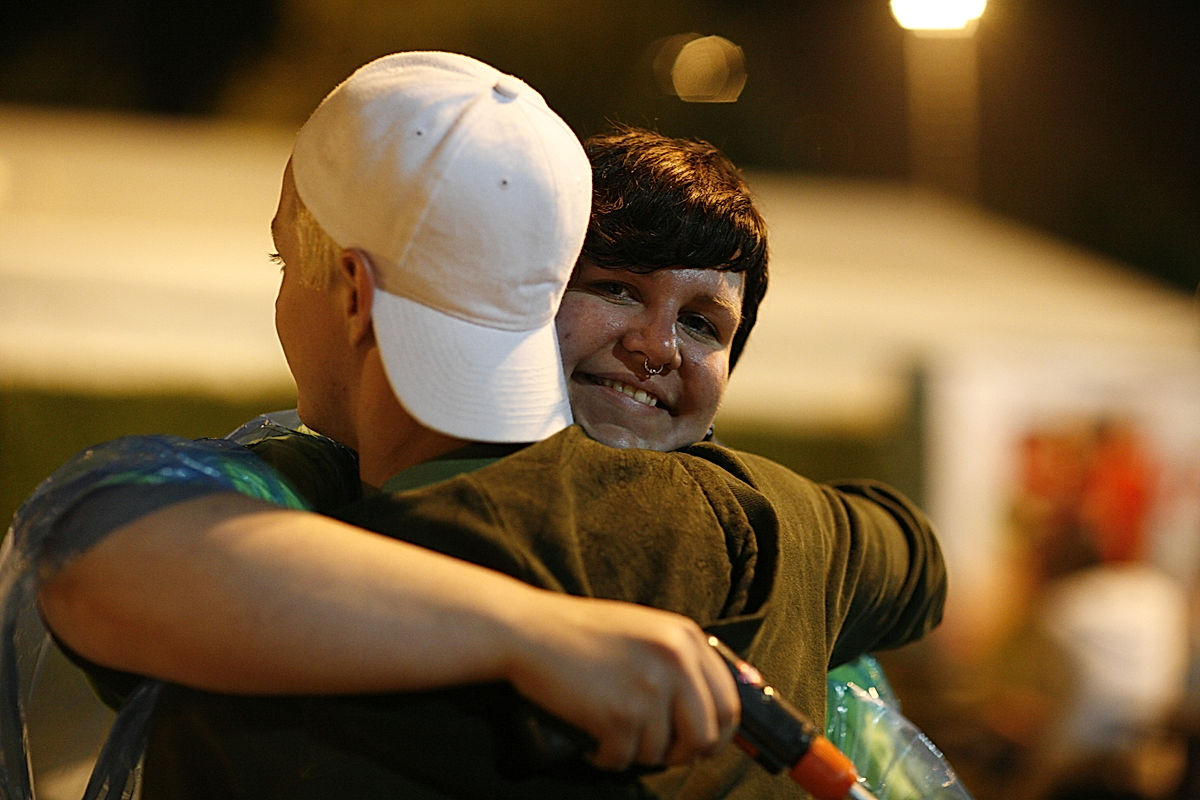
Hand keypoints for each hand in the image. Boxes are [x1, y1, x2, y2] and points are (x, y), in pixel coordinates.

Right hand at [500, 592, 738, 770]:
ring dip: (635, 751)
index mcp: (686, 638)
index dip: (718, 732)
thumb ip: (680, 662)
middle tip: (660, 752)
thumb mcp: (645, 632)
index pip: (729, 701)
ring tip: (609, 728)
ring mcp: (649, 688)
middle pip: (708, 735)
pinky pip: (624, 759)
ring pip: (663, 753)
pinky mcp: (619, 715)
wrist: (529, 631)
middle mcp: (676, 661)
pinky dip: (606, 756)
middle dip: (684, 753)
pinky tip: (591, 735)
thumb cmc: (580, 634)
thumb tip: (712, 715)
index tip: (702, 744)